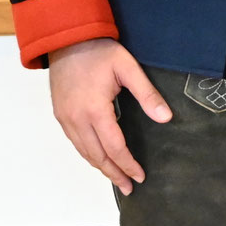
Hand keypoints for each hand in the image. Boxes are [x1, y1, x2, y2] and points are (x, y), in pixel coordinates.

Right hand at [48, 37, 173, 194]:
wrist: (67, 38)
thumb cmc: (98, 50)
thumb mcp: (128, 67)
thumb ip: (147, 94)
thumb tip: (166, 118)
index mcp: (95, 110)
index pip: (114, 147)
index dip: (128, 164)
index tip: (140, 176)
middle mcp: (76, 119)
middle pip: (97, 156)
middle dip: (114, 174)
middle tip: (129, 187)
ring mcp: (65, 118)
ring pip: (84, 152)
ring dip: (100, 168)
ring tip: (116, 178)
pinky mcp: (60, 114)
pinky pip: (75, 142)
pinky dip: (88, 155)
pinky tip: (98, 158)